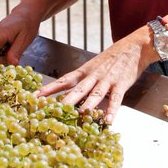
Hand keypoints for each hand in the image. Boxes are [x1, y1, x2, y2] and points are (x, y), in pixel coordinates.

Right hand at [0, 9, 41, 69]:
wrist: (25, 15)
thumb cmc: (26, 24)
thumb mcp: (24, 38)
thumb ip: (16, 51)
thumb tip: (11, 64)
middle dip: (0, 63)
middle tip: (14, 58)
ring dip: (2, 61)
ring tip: (14, 51)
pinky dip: (2, 58)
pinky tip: (10, 51)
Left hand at [36, 33, 151, 123]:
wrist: (133, 46)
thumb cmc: (111, 60)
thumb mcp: (92, 67)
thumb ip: (81, 81)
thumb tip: (65, 97)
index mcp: (84, 72)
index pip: (63, 81)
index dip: (49, 89)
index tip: (35, 97)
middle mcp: (93, 76)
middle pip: (76, 89)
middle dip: (65, 101)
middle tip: (53, 111)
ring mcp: (107, 80)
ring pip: (95, 94)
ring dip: (88, 105)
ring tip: (80, 115)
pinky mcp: (121, 84)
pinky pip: (116, 99)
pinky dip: (112, 110)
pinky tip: (108, 121)